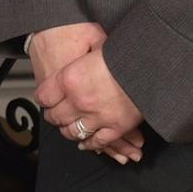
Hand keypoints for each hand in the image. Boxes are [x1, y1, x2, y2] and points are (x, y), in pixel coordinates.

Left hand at [37, 46, 144, 160]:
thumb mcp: (91, 47)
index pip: (44, 96)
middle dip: (52, 116)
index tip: (45, 99)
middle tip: (52, 115)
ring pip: (73, 132)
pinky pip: (97, 141)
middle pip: (56, 116)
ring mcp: (97, 117)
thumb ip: (78, 60)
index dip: (44, 98)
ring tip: (66, 128)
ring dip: (68, 131)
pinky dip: (89, 144)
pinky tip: (85, 143)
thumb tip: (70, 55)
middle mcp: (79, 100)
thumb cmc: (121, 54)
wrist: (148, 67)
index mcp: (69, 79)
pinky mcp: (116, 128)